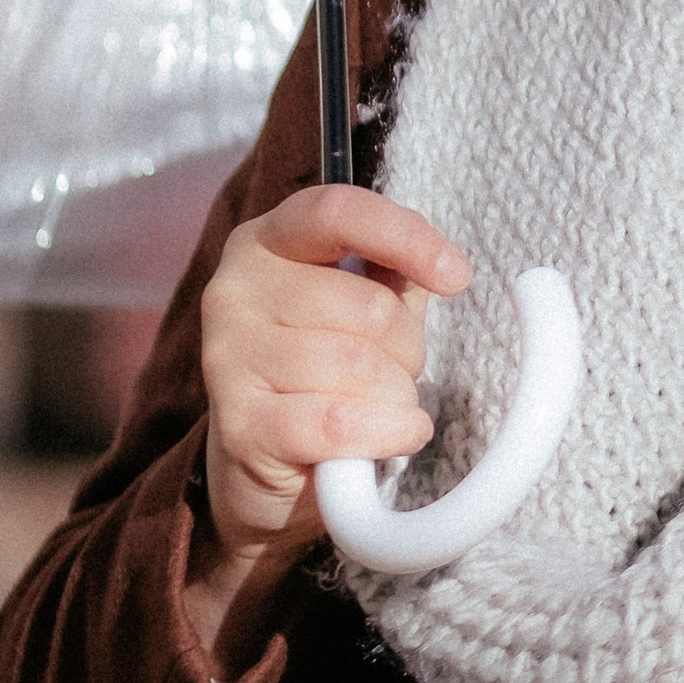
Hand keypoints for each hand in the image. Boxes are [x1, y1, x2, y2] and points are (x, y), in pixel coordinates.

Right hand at [188, 186, 471, 667]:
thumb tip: (446, 268)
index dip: (406, 237)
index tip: (456, 276)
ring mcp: (227, 359)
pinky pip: (343, 422)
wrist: (265, 471)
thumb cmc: (326, 374)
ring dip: (396, 397)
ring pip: (360, 368)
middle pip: (367, 306)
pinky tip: (387, 436)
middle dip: (407, 349)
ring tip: (379, 408)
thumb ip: (394, 273)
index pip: (338, 211)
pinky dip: (386, 433)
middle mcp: (233, 291)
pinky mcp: (239, 426)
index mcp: (265, 242)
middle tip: (394, 373)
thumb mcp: (363, 307)